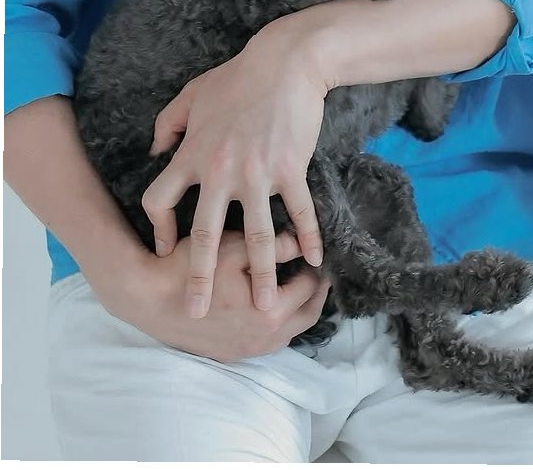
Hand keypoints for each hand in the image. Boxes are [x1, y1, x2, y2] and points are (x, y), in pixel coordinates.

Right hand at [94, 230, 328, 361]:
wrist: (149, 299)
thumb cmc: (191, 268)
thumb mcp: (234, 246)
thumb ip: (273, 245)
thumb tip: (303, 241)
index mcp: (268, 313)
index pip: (310, 288)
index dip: (315, 266)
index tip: (316, 249)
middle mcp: (262, 339)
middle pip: (307, 316)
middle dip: (315, 292)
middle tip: (317, 269)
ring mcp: (246, 351)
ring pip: (289, 333)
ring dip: (298, 309)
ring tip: (297, 282)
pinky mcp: (232, 355)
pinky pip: (269, 342)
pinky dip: (278, 323)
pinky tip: (271, 301)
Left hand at [142, 18, 327, 316]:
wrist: (286, 61)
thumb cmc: (239, 76)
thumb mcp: (192, 93)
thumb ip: (168, 123)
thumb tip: (154, 151)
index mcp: (193, 155)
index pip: (161, 201)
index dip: (160, 227)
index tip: (165, 248)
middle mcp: (221, 172)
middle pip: (204, 236)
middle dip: (198, 279)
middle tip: (195, 313)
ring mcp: (258, 174)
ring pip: (257, 236)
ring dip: (261, 275)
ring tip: (264, 307)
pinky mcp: (292, 169)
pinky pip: (301, 211)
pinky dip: (308, 237)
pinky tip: (314, 260)